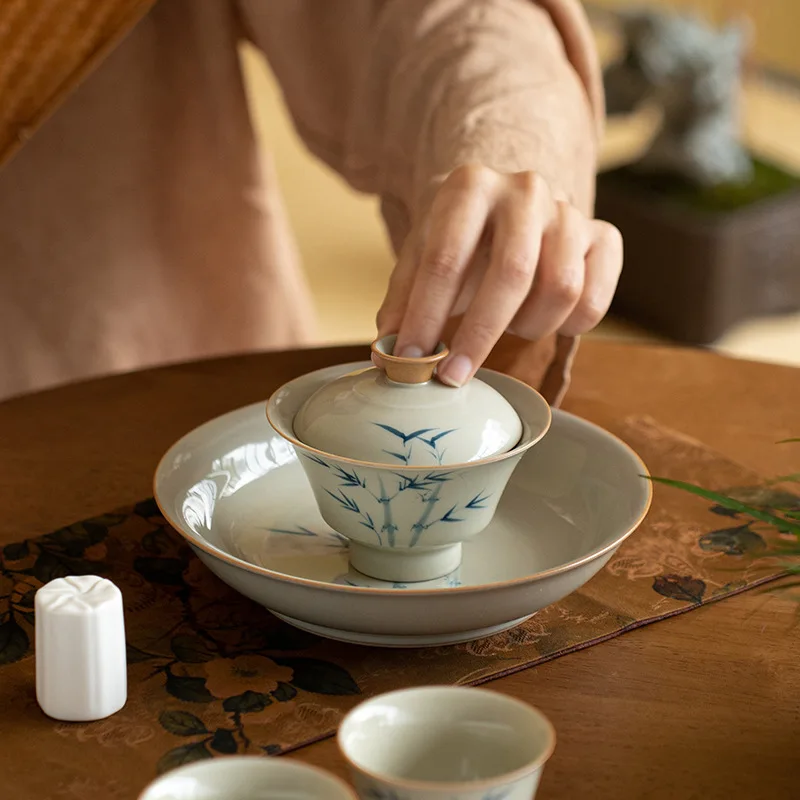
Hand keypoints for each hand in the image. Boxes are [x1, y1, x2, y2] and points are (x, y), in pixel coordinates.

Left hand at [376, 164, 622, 385]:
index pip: (446, 258)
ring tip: (508, 326)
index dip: (426, 316)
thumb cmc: (459, 240)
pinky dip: (569, 326)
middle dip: (478, 335)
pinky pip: (594, 300)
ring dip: (529, 326)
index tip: (411, 360)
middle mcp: (526, 190)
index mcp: (470, 186)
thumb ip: (403, 300)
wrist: (507, 209)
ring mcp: (570, 212)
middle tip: (452, 377)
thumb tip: (388, 354)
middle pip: (513, 273)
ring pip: (561, 289)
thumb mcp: (422, 257)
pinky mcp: (605, 237)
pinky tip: (546, 320)